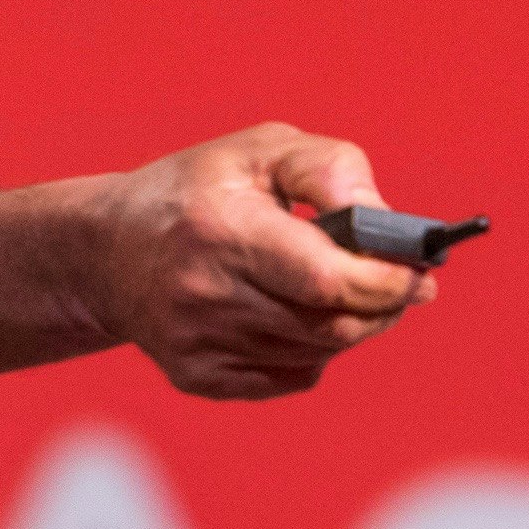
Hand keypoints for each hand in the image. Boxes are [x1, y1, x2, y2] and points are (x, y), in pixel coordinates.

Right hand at [83, 123, 433, 398]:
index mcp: (222, 229)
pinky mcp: (197, 377)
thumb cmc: (200, 190)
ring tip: (338, 286)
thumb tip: (384, 221)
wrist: (107, 250)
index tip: (421, 271)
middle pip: (333, 325)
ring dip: (349, 323)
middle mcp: (204, 293)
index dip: (387, 281)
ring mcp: (197, 344)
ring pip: (319, 352)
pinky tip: (293, 313)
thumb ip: (329, 168)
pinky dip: (314, 348)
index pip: (328, 278)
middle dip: (383, 305)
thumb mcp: (260, 151)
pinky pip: (291, 376)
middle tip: (405, 284)